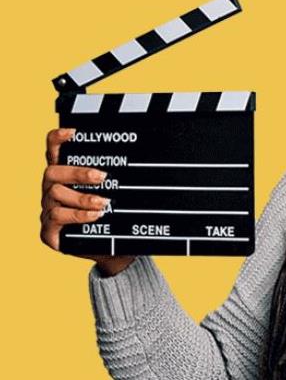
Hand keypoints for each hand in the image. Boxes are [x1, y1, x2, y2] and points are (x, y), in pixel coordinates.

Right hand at [40, 128, 134, 274]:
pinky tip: (95, 215)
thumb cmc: (113, 216)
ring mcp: (48, 210)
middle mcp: (52, 190)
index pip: (53, 151)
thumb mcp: (117, 193)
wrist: (113, 249)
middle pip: (52, 172)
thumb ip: (117, 177)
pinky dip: (77, 215)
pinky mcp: (49, 232)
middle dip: (77, 172)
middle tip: (102, 176)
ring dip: (82, 197)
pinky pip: (56, 217)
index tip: (73, 132)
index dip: (58, 139)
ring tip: (104, 203)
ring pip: (55, 194)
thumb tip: (143, 158)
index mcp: (65, 176)